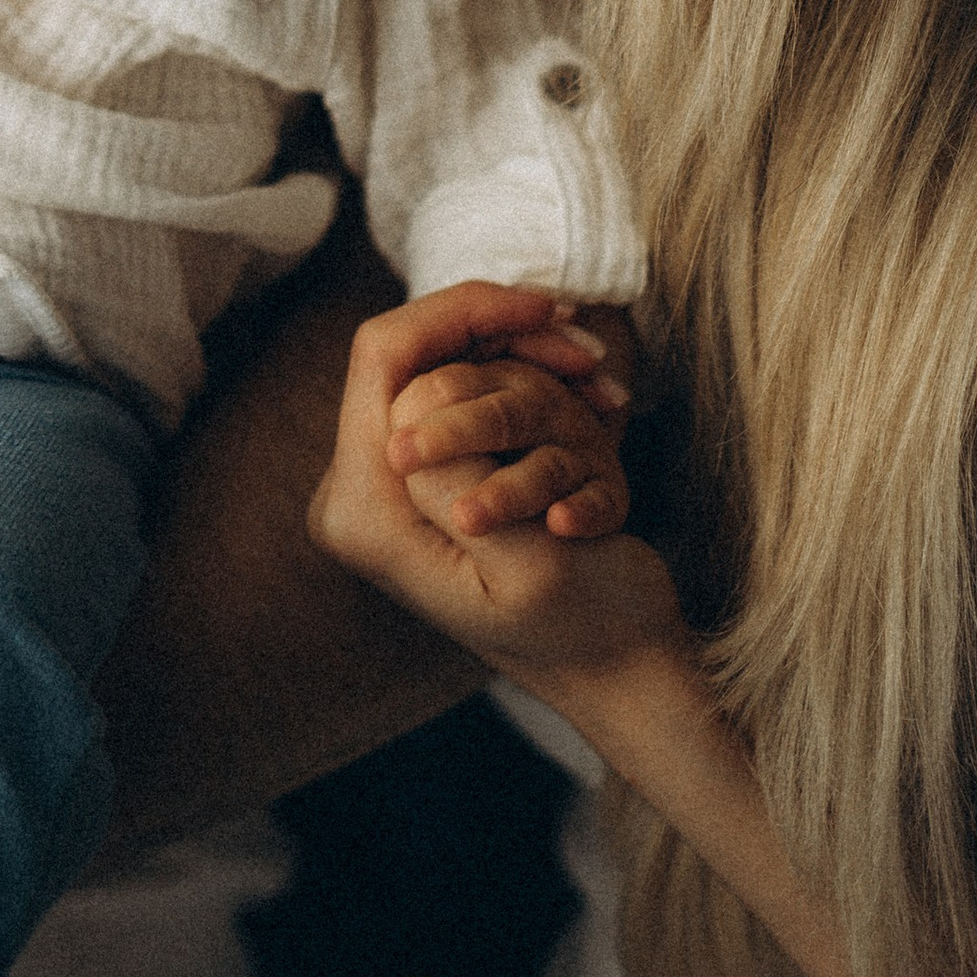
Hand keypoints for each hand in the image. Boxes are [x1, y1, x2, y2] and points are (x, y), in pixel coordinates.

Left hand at [309, 285, 685, 694]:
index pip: (383, 357)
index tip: (546, 309)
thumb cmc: (584, 626)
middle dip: (503, 331)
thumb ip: (456, 483)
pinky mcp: (433, 477)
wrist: (615, 666)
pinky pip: (469, 395)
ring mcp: (396, 481)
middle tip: (587, 351)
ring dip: (528, 357)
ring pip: (445, 363)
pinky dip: (531, 384)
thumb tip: (410, 412)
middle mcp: (361, 491)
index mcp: (362, 514)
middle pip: (411, 350)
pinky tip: (593, 401)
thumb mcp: (526, 564)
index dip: (462, 312)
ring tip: (600, 382)